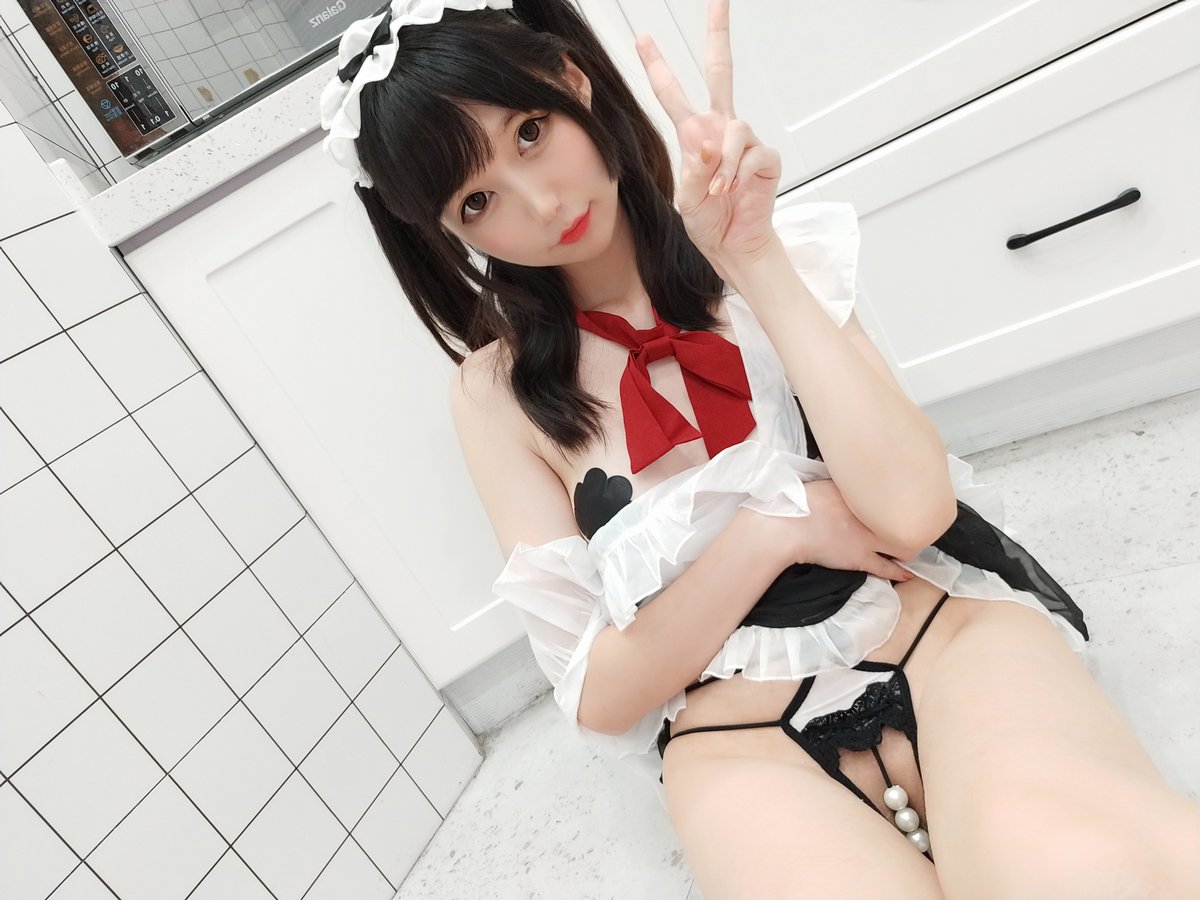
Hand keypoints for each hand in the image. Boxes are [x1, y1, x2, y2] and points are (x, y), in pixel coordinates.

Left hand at [635, 0, 781, 267]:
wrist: (734, 245)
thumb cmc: (709, 222)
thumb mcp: (687, 200)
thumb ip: (693, 172)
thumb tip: (708, 145)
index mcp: (694, 133)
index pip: (672, 93)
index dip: (657, 66)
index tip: (642, 39)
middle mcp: (719, 128)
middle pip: (721, 70)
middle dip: (719, 34)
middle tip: (719, 1)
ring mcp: (744, 141)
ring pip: (734, 131)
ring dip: (724, 165)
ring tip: (720, 191)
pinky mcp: (764, 157)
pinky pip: (751, 154)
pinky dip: (738, 175)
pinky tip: (734, 191)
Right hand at [742, 479, 916, 582]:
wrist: (785, 528)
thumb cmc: (795, 503)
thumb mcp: (821, 482)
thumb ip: (839, 481)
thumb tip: (846, 475)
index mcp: (858, 491)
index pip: (888, 492)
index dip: (898, 498)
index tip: (905, 499)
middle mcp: (868, 512)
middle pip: (901, 517)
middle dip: (910, 522)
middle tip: (916, 524)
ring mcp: (866, 537)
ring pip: (900, 543)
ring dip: (908, 546)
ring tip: (913, 548)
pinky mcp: (860, 558)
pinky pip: (887, 567)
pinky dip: (899, 571)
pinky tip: (908, 574)